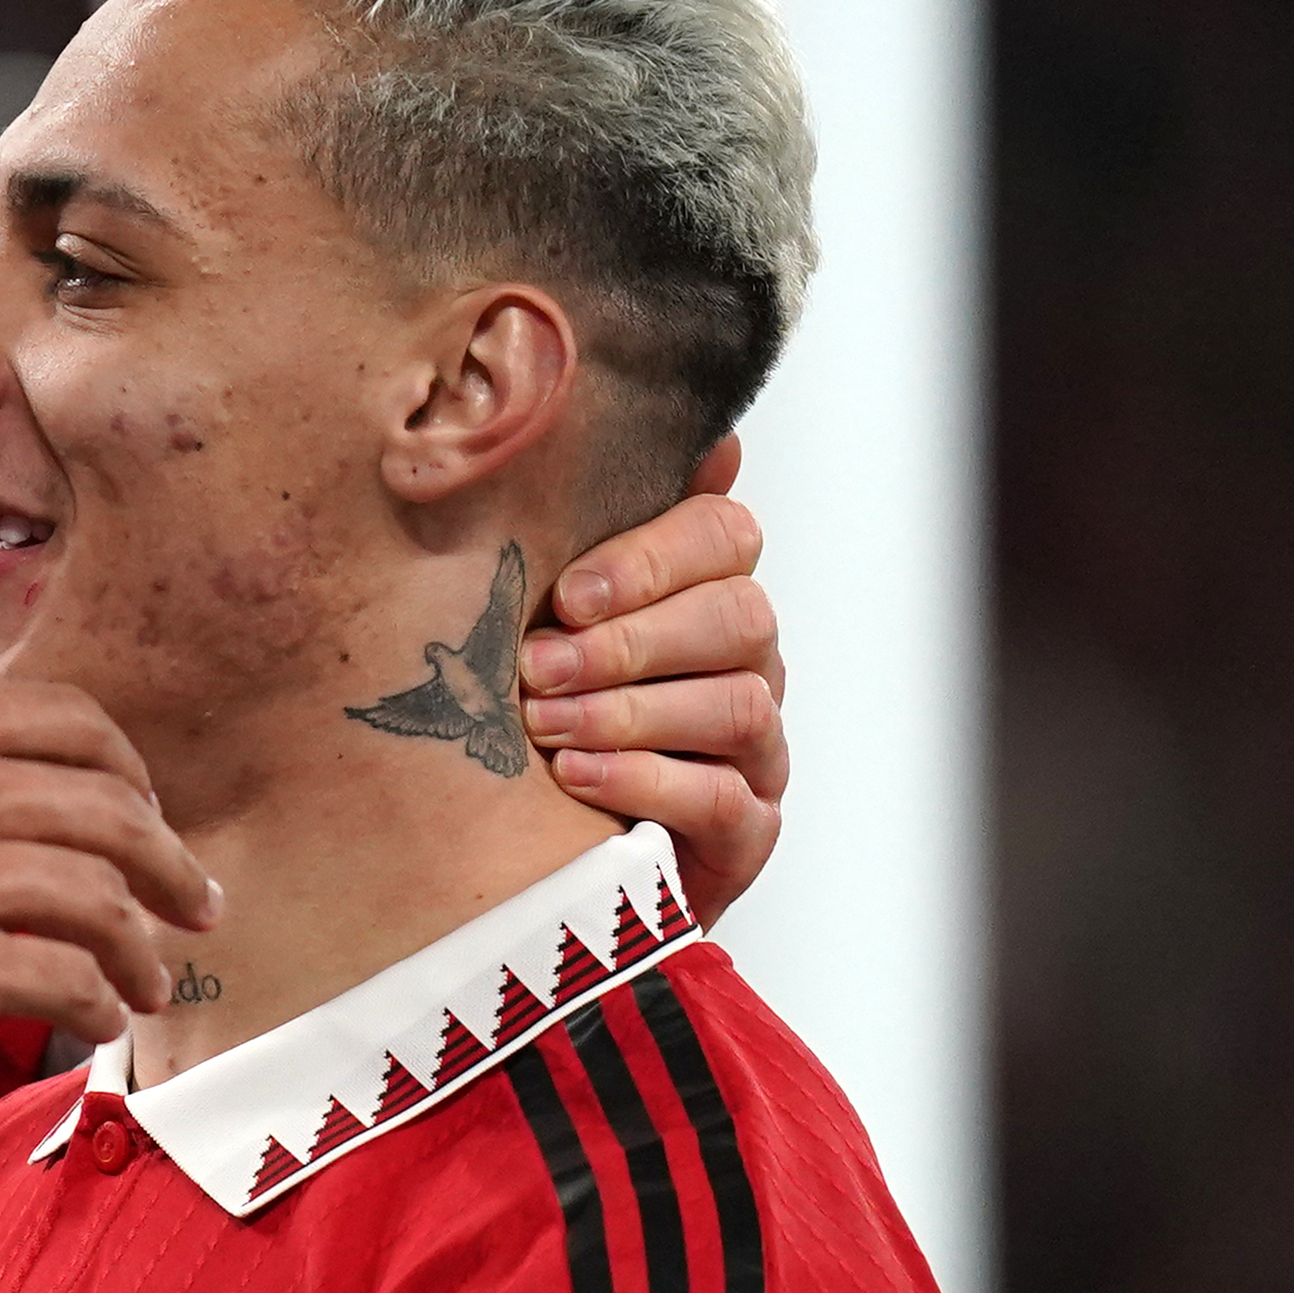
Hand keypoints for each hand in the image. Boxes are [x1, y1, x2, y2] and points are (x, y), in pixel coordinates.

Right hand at [0, 630, 220, 1057]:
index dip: (125, 771)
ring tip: (148, 981)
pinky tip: (97, 1022)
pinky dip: (96, 1003)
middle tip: (190, 900)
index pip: (71, 724)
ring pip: (103, 901)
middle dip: (167, 861)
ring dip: (140, 947)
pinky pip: (64, 979)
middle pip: (113, 812)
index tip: (139, 807)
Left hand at [519, 437, 787, 922]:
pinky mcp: (748, 830)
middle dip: (631, 639)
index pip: (724, 534)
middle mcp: (748, 662)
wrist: (541, 855)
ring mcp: (757, 748)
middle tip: (538, 666)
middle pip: (739, 615)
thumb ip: (574, 532)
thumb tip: (650, 437)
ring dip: (630, 710)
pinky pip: (725, 798)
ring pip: (737, 703)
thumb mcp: (536, 620)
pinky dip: (647, 781)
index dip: (651, 556)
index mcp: (704, 592)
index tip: (567, 595)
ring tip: (546, 725)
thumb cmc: (536, 713)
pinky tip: (576, 779)